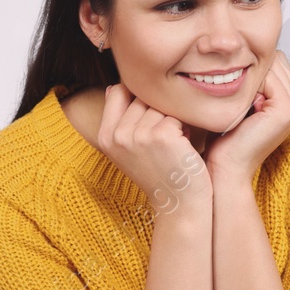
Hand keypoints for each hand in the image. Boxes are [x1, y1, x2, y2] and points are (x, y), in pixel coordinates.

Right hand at [97, 84, 209, 212]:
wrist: (178, 203)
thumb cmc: (158, 172)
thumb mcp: (128, 148)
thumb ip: (119, 118)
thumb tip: (112, 86)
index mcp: (105, 137)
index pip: (117, 91)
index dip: (137, 100)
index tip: (148, 122)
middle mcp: (117, 135)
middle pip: (142, 97)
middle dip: (157, 112)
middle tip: (163, 142)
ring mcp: (138, 135)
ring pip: (160, 105)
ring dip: (172, 121)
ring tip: (172, 145)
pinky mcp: (161, 135)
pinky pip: (176, 115)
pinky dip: (183, 129)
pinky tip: (181, 148)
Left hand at [202, 51, 289, 184]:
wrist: (227, 169)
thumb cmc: (226, 142)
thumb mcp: (241, 107)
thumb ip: (249, 86)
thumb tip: (238, 58)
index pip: (276, 63)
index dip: (253, 66)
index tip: (231, 81)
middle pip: (277, 61)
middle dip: (253, 67)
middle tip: (232, 87)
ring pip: (273, 66)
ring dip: (249, 74)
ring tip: (235, 96)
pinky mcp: (286, 110)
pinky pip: (269, 77)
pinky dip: (250, 83)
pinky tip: (238, 101)